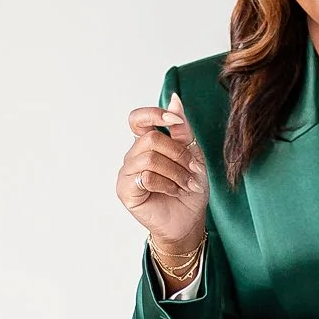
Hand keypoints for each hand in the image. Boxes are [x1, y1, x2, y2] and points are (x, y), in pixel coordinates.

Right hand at [118, 91, 206, 264]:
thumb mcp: (192, 153)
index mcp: (146, 143)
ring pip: (150, 158)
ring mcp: (126, 173)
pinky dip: (168, 184)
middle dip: (179, 154)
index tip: (175, 121)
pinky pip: (146, 177)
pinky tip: (174, 192)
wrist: (190, 220)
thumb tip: (174, 98)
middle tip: (193, 169)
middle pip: (152, 139)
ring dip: (176, 171)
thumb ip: (182, 129)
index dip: (154, 114)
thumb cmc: (190, 187)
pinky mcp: (125, 191)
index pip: (137, 118)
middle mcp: (132, 156)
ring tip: (187, 184)